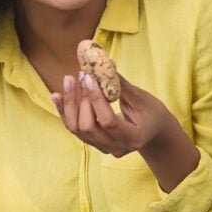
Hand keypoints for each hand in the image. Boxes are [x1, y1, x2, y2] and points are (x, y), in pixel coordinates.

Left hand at [52, 71, 175, 157]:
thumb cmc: (153, 114)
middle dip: (82, 100)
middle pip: (88, 127)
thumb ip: (122, 85)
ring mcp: (104, 148)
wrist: (155, 133)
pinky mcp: (94, 143)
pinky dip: (65, 111)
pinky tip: (56, 95)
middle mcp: (116, 148)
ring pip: (77, 129)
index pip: (108, 121)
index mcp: (133, 138)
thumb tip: (104, 64)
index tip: (89, 78)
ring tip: (69, 80)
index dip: (96, 100)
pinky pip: (75, 129)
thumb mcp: (142, 98)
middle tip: (82, 76)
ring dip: (70, 104)